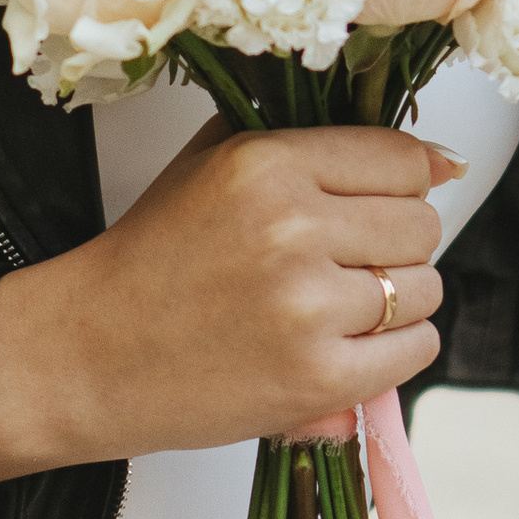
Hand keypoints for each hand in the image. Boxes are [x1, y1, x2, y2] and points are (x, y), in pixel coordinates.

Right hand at [0, 119, 457, 487]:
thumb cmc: (151, 259)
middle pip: (421, 224)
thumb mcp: (211, 164)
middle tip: (348, 262)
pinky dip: (396, 349)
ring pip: (425, 288)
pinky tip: (349, 344)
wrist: (87, 354)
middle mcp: (291, 229)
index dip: (403, 182)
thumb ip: (304, 140)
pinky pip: (417, 348)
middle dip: (397, 243)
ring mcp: (307, 307)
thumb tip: (431, 155)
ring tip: (338, 307)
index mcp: (266, 165)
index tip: (384, 201)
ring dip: (398, 300)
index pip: (402, 159)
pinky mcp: (317, 378)